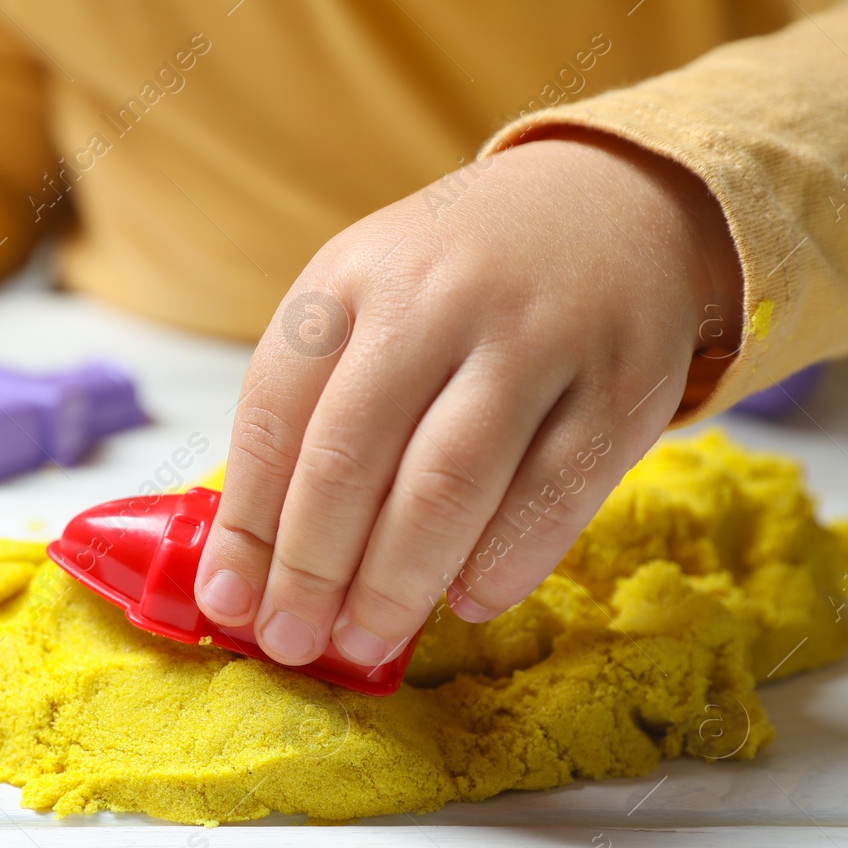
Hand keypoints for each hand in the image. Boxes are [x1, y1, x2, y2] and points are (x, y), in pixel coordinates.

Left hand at [194, 129, 742, 667]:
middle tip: (292, 642)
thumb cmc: (458, 287)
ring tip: (364, 643)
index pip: (274, 416)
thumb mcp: (367, 305)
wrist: (614, 205)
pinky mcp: (620, 384)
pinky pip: (552, 496)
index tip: (227, 601)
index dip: (246, 524)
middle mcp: (435, 300)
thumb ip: (313, 415)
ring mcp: (534, 338)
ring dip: (395, 584)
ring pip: (446, 485)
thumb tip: (255, 567)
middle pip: (351, 458)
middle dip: (310, 569)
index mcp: (350, 279)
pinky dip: (503, 564)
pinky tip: (467, 604)